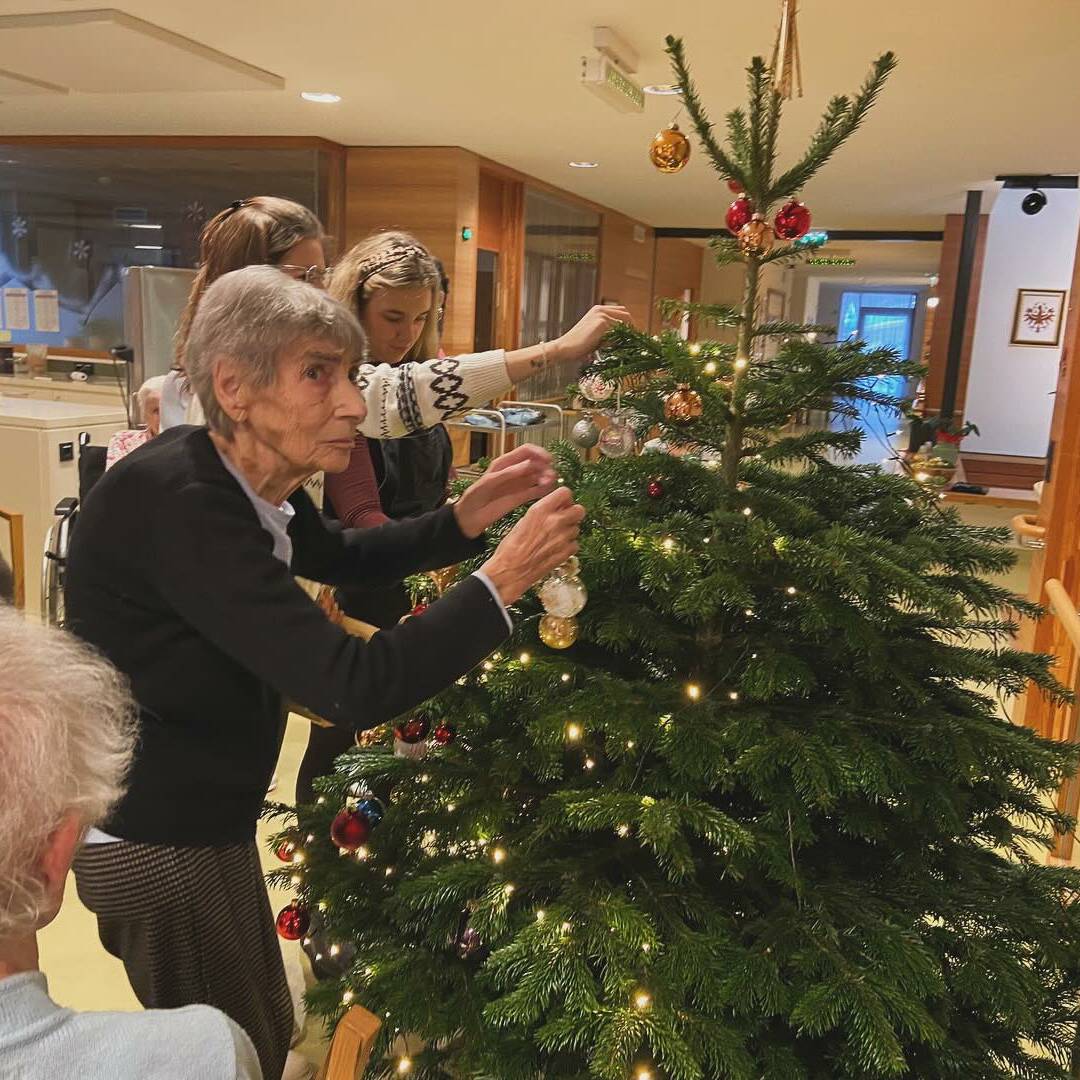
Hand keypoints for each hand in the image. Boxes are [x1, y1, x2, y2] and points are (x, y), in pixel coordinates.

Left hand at [453, 445, 557, 538]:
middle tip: (551, 476)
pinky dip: (544, 489)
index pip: (526, 451)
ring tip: (550, 483)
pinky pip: (537, 490)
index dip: (539, 452)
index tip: (548, 460)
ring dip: (547, 478)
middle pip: (536, 463)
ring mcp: (519, 484)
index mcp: (506, 463)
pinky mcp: (522, 497)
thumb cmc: (476, 496)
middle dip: (545, 467)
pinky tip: (548, 491)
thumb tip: (529, 465)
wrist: (471, 517)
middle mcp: (515, 471)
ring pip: (538, 476)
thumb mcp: (490, 482)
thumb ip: (509, 473)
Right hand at [480, 486, 584, 604]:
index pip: (565, 492)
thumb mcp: (523, 521)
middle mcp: (554, 521)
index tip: (562, 503)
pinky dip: (568, 546)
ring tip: (554, 538)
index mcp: (541, 510)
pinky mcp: (566, 552)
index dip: (565, 498)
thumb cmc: (511, 548)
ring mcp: (562, 537)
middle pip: (579, 509)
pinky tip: (556, 548)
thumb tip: (555, 508)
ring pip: (577, 528)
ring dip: (569, 531)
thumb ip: (542, 512)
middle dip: (573, 513)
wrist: (510, 571)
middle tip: (565, 518)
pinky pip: (575, 544)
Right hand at [551, 304, 631, 363]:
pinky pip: (617, 333)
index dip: (630, 324)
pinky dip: (617, 342)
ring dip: (625, 337)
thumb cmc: (578, 346)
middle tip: (633, 342)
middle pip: (627, 315)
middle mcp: (600, 309)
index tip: (633, 336)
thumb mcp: (596, 337)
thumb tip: (626, 339)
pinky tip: (612, 349)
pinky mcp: (602, 322)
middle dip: (632, 329)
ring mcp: (601, 314)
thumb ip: (609, 333)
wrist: (564, 348)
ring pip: (623, 325)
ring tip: (621, 348)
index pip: (622, 312)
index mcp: (599, 310)